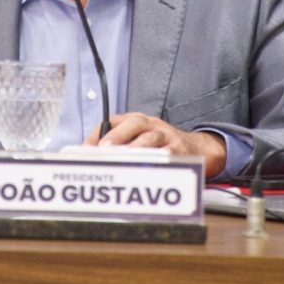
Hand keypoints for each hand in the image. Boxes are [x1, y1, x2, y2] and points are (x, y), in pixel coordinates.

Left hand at [83, 113, 227, 178]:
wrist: (198, 148)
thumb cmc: (161, 146)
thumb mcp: (140, 140)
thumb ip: (119, 146)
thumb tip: (90, 160)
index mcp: (137, 121)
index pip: (113, 120)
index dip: (98, 132)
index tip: (85, 149)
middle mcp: (151, 125)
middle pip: (133, 124)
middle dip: (117, 135)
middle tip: (103, 148)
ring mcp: (166, 136)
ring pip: (151, 137)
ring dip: (136, 147)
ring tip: (126, 157)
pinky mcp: (180, 150)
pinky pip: (170, 153)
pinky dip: (162, 157)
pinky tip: (153, 163)